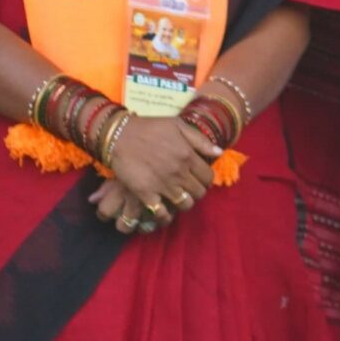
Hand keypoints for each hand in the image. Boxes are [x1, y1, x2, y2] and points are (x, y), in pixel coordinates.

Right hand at [103, 116, 219, 233]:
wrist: (120, 135)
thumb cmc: (149, 127)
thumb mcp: (178, 125)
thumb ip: (200, 140)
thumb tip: (219, 151)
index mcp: (188, 155)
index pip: (208, 177)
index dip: (206, 180)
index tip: (199, 179)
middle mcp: (179, 172)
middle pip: (199, 193)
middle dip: (197, 191)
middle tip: (189, 188)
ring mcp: (163, 184)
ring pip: (185, 204)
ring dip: (185, 203)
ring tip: (179, 198)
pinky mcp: (146, 193)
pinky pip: (161, 212)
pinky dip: (165, 215)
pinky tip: (164, 210)